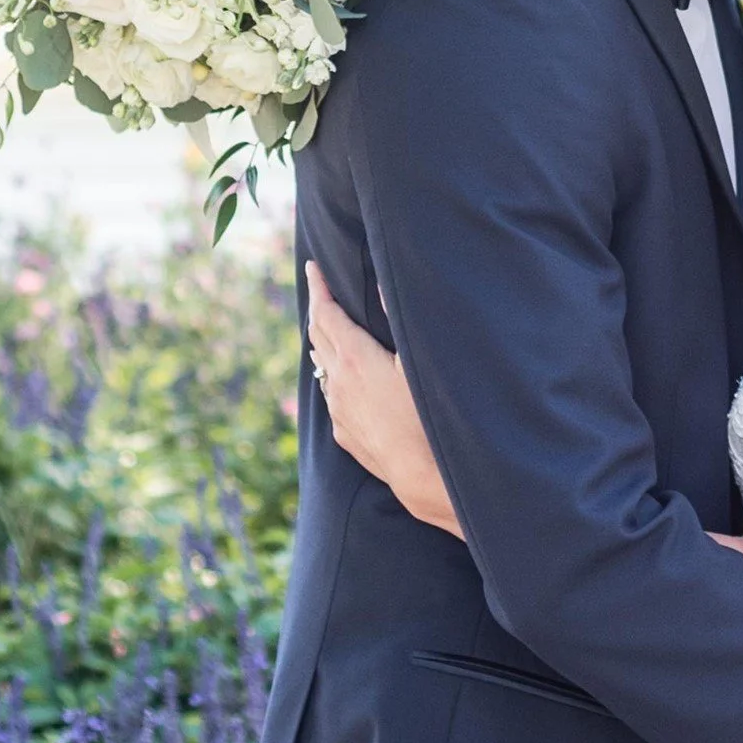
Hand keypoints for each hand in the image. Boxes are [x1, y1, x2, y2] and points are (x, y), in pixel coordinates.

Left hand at [304, 262, 462, 535]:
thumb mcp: (419, 362)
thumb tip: (382, 284)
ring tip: (329, 329)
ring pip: (323, 368)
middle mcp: (338, 383)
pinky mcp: (345, 434)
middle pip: (318, 336)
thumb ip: (401, 319)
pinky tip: (344, 378)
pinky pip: (333, 396)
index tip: (312, 266)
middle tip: (320, 289)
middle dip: (318, 309)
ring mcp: (338, 411)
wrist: (423, 475)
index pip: (327, 313)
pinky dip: (335, 376)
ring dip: (324, 344)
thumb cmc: (429, 416)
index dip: (319, 287)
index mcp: (355, 359)